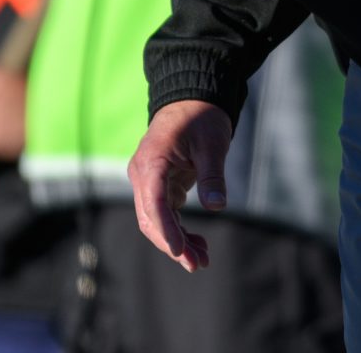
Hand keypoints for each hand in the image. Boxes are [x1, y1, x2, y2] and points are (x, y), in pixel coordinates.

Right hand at [127, 100, 232, 272]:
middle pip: (150, 218)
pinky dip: (179, 229)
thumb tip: (216, 205)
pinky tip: (198, 243)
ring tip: (202, 259)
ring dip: (177, 241)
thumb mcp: (212, 143)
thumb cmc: (201, 116)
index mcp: (151, 161)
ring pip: (156, 220)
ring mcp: (148, 180)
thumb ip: (212, 174)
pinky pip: (165, 213)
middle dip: (172, 244)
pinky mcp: (159, 184)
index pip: (153, 202)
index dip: (165, 229)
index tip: (179, 251)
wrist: (192, 96)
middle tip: (197, 264)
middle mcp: (143, 173)